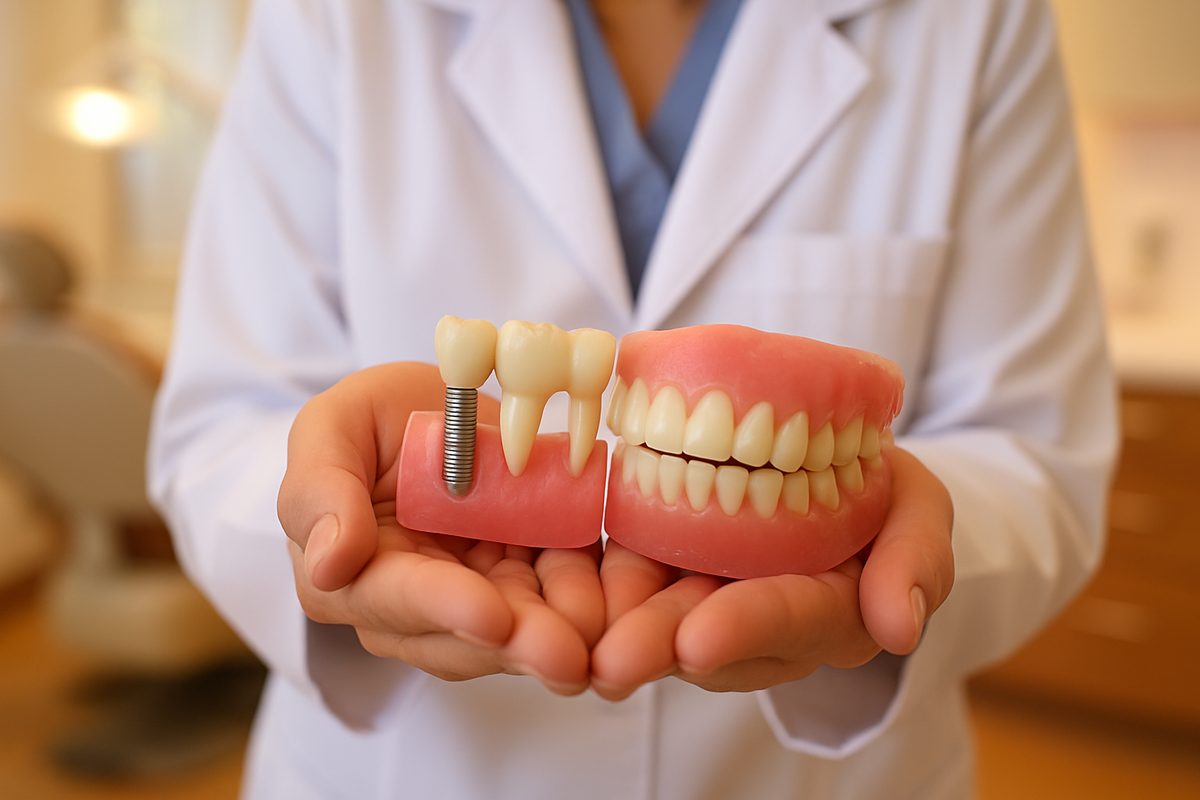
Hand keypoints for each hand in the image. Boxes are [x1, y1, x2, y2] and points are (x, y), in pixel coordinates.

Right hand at [277, 363, 605, 693]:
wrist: (427, 412)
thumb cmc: (364, 425)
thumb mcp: (330, 430)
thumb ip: (320, 491)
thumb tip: (328, 565)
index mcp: (357, 578)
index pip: (399, 599)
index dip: (445, 608)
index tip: (490, 616)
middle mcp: (420, 607)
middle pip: (471, 635)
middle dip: (523, 644)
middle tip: (569, 656)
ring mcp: (483, 595)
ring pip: (527, 627)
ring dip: (569, 635)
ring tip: (610, 641)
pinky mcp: (536, 576)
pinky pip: (570, 593)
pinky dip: (602, 601)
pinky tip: (633, 605)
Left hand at [590, 447, 953, 698]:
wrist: (836, 459)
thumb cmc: (884, 489)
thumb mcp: (921, 509)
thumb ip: (917, 559)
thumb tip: (902, 627)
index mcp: (831, 610)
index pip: (790, 620)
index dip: (748, 628)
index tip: (701, 640)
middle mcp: (763, 618)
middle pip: (711, 635)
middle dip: (661, 647)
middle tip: (612, 661)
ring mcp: (709, 593)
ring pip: (659, 616)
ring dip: (616, 627)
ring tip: (572, 640)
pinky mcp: (666, 562)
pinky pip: (629, 577)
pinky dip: (597, 584)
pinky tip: (558, 587)